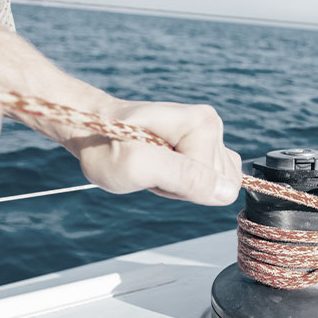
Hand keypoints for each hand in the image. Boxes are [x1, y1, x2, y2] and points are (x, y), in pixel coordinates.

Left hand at [58, 98, 242, 205]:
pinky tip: (161, 168)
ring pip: (214, 183)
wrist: (91, 132)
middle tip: (150, 170)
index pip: (216, 182)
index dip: (181, 187)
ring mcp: (209, 135)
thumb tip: (227, 192)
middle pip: (220, 182)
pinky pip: (208, 179)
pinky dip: (183, 182)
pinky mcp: (203, 145)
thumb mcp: (140, 167)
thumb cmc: (108, 148)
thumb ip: (185, 178)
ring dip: (181, 185)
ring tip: (153, 167)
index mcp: (203, 125)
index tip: (151, 169)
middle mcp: (211, 125)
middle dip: (182, 186)